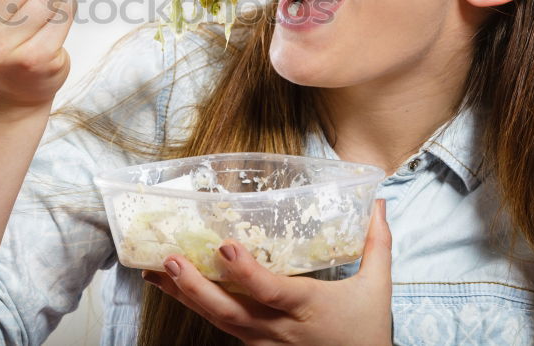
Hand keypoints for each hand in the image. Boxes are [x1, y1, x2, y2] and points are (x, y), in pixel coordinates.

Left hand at [142, 198, 392, 345]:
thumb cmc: (366, 330)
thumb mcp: (377, 288)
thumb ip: (377, 243)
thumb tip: (379, 201)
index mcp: (308, 307)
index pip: (271, 290)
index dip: (246, 271)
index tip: (225, 246)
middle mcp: (279, 327)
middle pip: (230, 311)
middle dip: (196, 286)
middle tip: (168, 259)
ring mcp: (262, 341)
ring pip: (217, 320)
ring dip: (185, 295)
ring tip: (154, 270)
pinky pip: (220, 325)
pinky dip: (194, 305)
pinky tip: (171, 286)